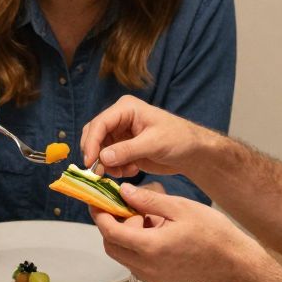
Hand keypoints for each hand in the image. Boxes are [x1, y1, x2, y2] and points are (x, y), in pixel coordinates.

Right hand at [79, 97, 203, 179]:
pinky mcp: (124, 148)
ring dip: (107, 164)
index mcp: (126, 108)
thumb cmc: (179, 139)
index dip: (91, 143)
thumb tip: (102, 157)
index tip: (90, 163)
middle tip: (100, 173)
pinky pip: (109, 159)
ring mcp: (120, 134)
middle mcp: (119, 119)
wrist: (192, 152)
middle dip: (96, 154)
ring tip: (124, 172)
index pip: (100, 124)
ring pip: (100, 150)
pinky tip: (132, 170)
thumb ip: (127, 150)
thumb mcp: (153, 144)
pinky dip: (116, 168)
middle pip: (94, 135)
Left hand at [92, 184, 257, 281]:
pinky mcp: (157, 280)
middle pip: (110, 246)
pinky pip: (134, 263)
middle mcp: (145, 267)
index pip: (110, 231)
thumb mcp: (180, 208)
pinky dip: (135, 247)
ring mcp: (150, 277)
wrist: (232, 261)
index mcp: (150, 247)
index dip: (99, 215)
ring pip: (121, 255)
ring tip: (146, 219)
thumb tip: (124, 192)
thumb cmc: (212, 232)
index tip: (97, 201)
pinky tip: (154, 233)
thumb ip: (148, 201)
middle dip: (111, 225)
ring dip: (124, 237)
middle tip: (126, 208)